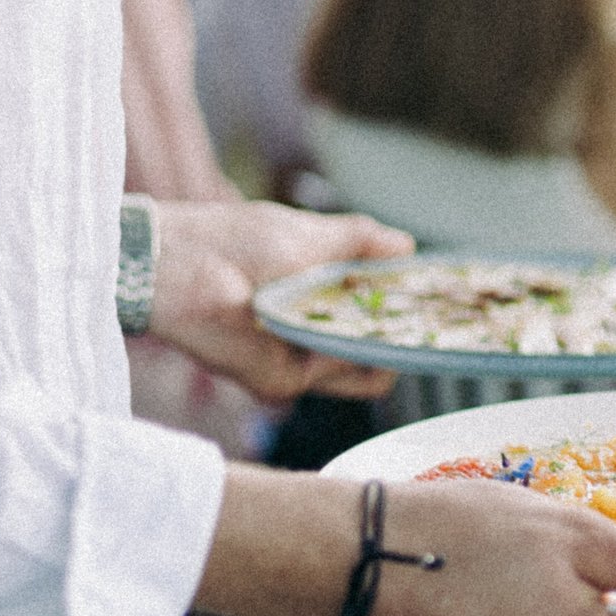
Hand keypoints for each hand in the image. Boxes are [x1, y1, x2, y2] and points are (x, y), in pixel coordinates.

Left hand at [148, 199, 410, 402]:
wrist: (174, 264)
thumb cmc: (232, 241)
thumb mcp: (308, 234)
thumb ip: (359, 240)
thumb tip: (409, 246)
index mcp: (316, 302)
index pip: (378, 317)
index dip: (408, 311)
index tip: (441, 300)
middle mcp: (309, 339)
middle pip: (379, 353)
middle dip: (408, 337)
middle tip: (431, 318)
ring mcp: (295, 363)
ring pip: (368, 370)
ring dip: (380, 343)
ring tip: (383, 315)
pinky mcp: (280, 381)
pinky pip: (339, 377)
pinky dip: (350, 354)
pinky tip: (340, 323)